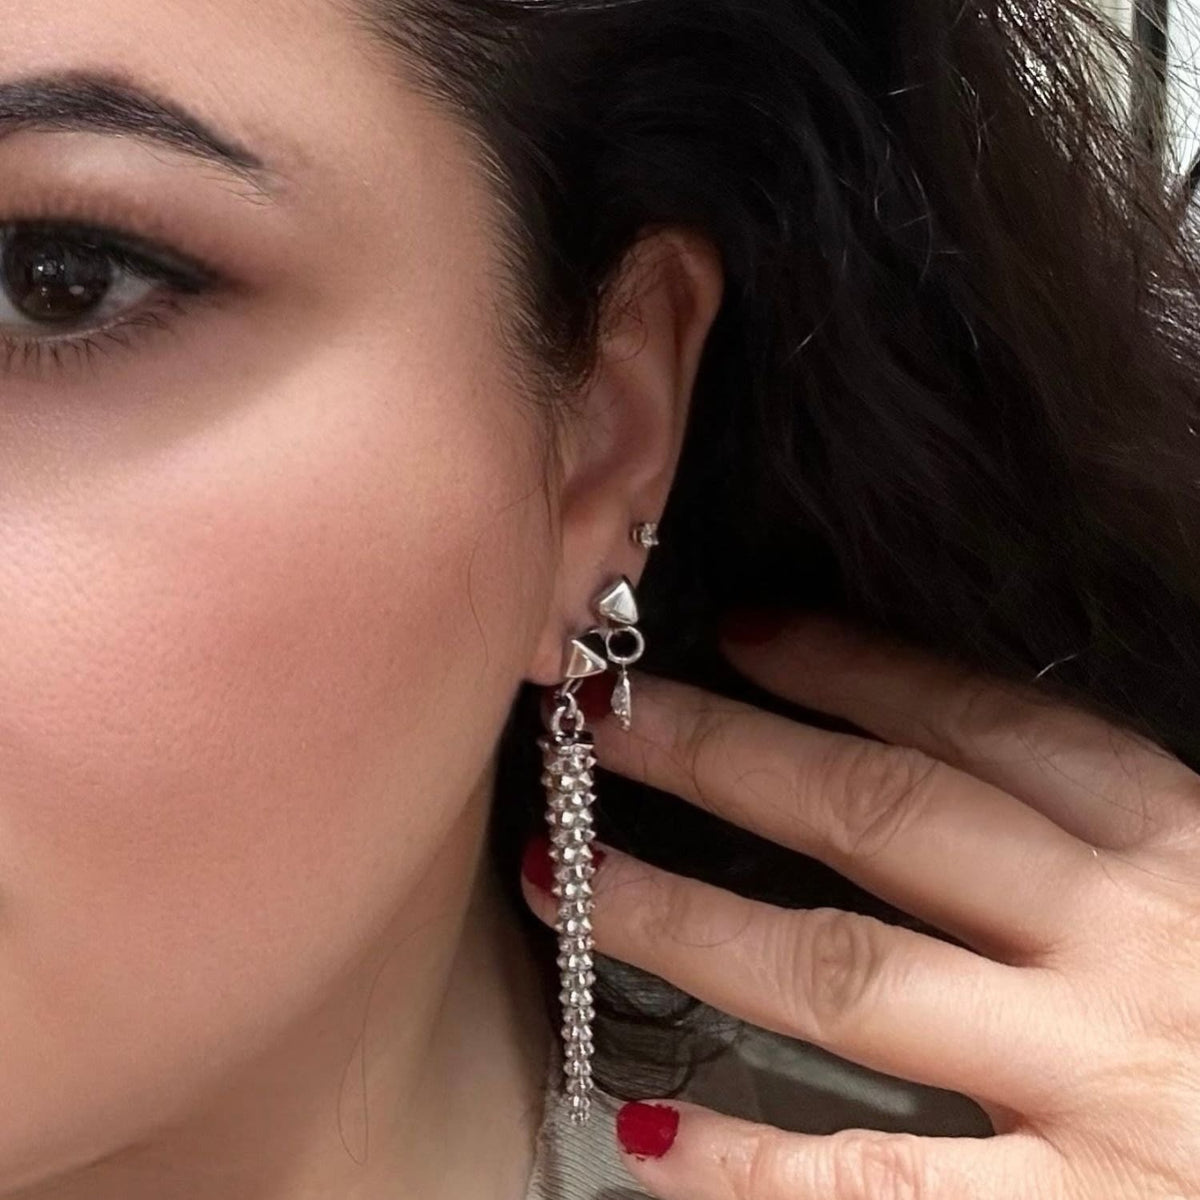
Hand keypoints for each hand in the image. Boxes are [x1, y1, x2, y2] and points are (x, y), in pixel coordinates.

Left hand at [519, 611, 1199, 1199]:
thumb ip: (1113, 852)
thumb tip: (952, 787)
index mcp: (1183, 854)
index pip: (988, 723)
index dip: (854, 668)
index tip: (748, 632)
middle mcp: (1133, 950)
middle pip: (881, 818)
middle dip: (723, 757)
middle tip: (601, 722)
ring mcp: (1102, 1094)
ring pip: (839, 979)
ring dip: (681, 920)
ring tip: (564, 876)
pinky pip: (875, 1193)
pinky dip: (750, 1162)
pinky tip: (649, 1127)